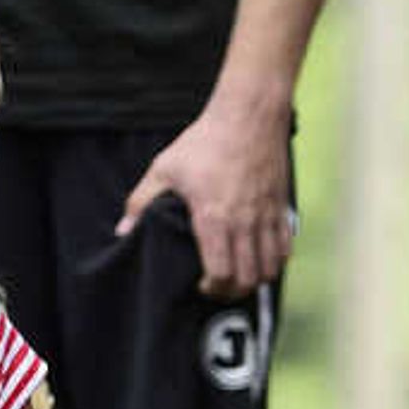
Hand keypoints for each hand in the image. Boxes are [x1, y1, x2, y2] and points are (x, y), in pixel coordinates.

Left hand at [116, 95, 296, 298]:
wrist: (248, 117)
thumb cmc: (205, 142)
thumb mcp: (165, 167)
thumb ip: (141, 201)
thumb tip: (123, 230)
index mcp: (213, 218)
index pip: (221, 273)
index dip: (212, 288)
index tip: (202, 285)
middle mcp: (244, 224)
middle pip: (247, 279)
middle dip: (232, 291)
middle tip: (220, 286)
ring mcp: (266, 218)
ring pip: (269, 269)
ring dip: (255, 280)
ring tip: (241, 276)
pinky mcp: (281, 209)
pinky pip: (284, 250)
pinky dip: (274, 261)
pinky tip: (261, 258)